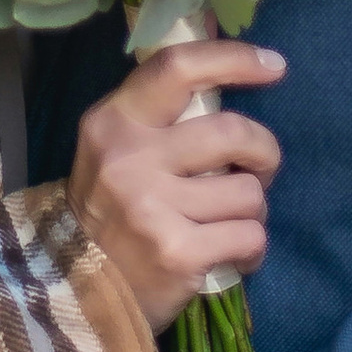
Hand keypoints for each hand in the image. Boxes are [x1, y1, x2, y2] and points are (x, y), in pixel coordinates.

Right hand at [69, 37, 283, 330]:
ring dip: (252, 210)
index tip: (275, 65)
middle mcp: (130, 158)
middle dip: (264, 152)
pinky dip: (252, 248)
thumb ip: (162, 115)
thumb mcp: (116, 150)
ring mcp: (152, 207)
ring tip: (227, 222)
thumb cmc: (110, 212)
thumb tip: (230, 67)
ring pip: (248, 192)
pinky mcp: (178, 253)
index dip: (233, 59)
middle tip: (259, 169)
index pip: (177, 68)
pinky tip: (232, 254)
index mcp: (114, 121)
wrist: (76, 292)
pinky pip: (249, 237)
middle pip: (232, 132)